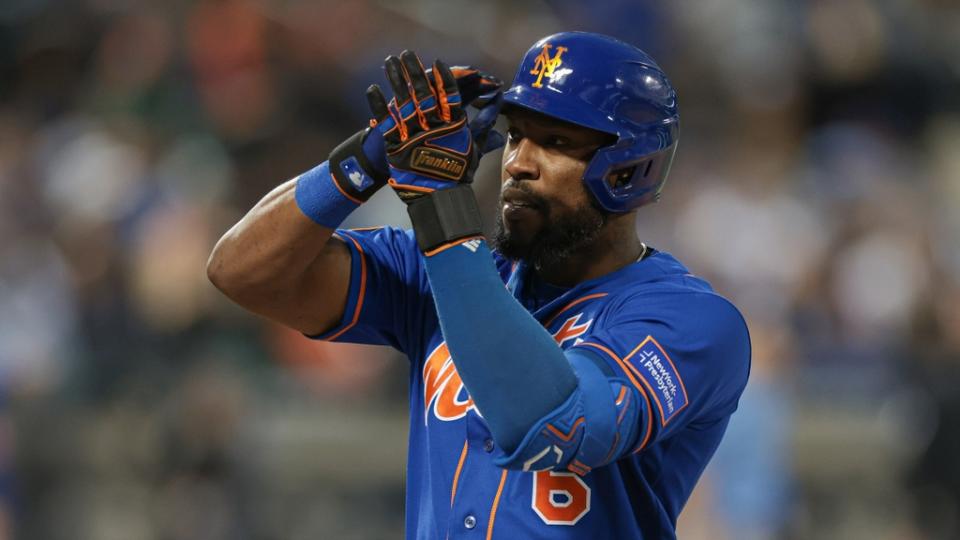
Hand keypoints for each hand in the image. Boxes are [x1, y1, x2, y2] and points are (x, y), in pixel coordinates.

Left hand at [366, 50, 501, 202]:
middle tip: (408, 53)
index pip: (449, 95)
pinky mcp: (396, 147)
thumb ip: (484, 132)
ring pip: (404, 101)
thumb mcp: (474, 153)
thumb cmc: (458, 177)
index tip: (438, 63)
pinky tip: (373, 88)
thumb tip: (499, 116)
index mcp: (453, 127)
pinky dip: (379, 105)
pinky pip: (386, 122)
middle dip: (415, 71)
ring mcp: (413, 136)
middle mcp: (433, 127)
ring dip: (396, 79)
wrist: (438, 201)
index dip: (444, 78)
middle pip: (424, 92)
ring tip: (390, 61)